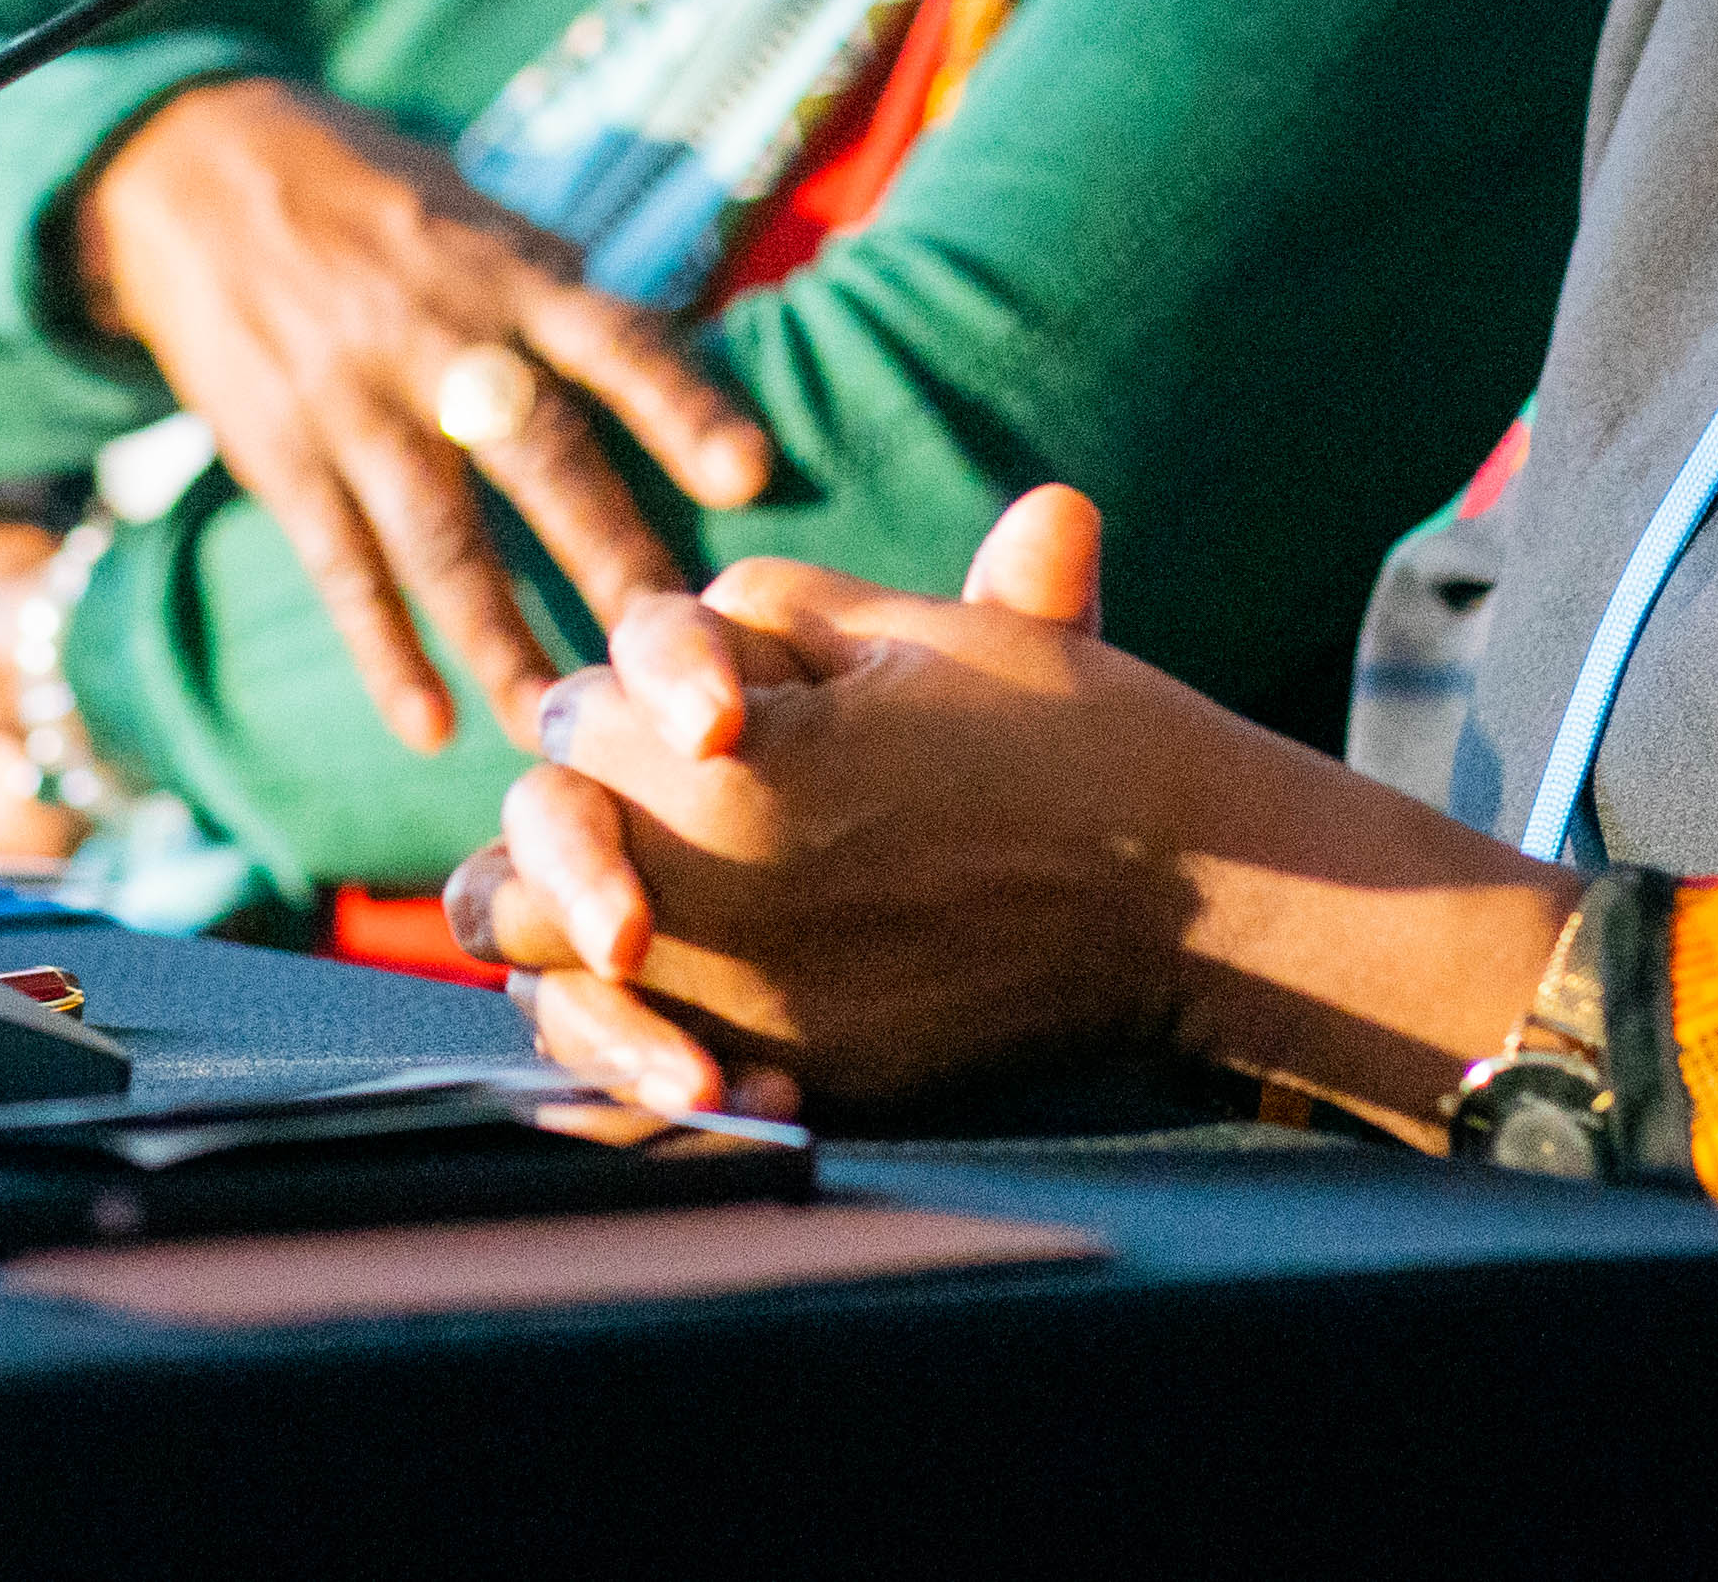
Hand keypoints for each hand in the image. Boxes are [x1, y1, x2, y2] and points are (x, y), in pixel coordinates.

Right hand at [73, 78, 769, 749]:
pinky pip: (341, 566)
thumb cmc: (372, 200)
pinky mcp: (281, 454)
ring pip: (442, 541)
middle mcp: (440, 340)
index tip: (751, 475)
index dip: (682, 403)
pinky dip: (384, 651)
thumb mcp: (476, 213)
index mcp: (508, 276)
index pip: (612, 339)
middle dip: (616, 563)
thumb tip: (676, 369)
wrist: (187, 174)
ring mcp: (356, 402)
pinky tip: (431, 728)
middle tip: (686, 665)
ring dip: (505, 644)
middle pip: (542, 457)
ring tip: (563, 731)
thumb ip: (564, 293)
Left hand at [461, 484, 1586, 1130]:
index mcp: (728, 771)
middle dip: (555, 839)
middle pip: (516, 881)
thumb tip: (675, 630)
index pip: (572, 725)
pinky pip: (629, 1106)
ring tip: (612, 920)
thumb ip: (777, 612)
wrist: (1201, 890)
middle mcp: (711, 907)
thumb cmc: (1071, 733)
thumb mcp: (923, 626)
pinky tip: (634, 1026)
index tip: (693, 708)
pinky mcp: (799, 1090)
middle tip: (611, 821)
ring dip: (557, 957)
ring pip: (546, 999)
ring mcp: (748, 1017)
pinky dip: (607, 1070)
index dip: (618, 702)